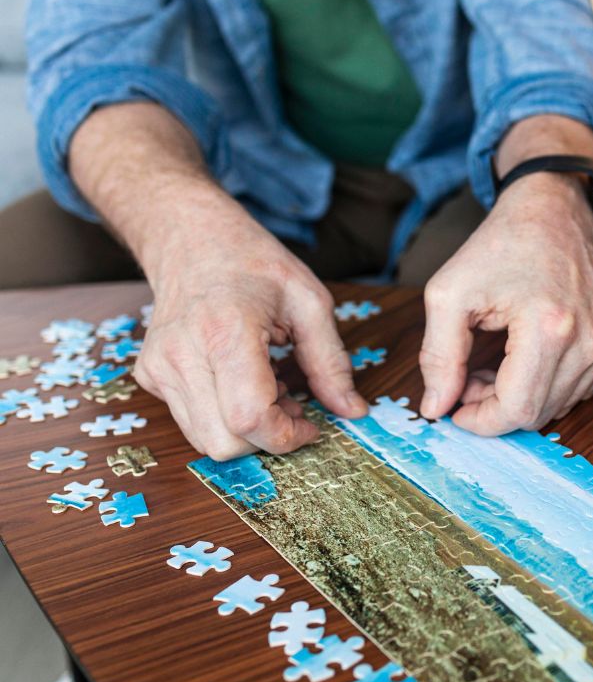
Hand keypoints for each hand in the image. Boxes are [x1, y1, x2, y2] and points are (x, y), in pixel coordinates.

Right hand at [134, 179, 367, 459]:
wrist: (191, 238)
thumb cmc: (253, 262)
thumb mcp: (309, 302)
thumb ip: (331, 362)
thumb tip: (353, 411)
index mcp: (225, 332)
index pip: (250, 419)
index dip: (287, 436)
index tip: (313, 425)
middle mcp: (181, 355)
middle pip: (224, 443)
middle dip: (268, 439)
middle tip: (294, 404)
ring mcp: (159, 368)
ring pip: (206, 440)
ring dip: (247, 431)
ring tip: (271, 389)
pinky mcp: (150, 376)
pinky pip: (192, 422)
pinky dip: (224, 417)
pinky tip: (244, 382)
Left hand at [418, 175, 592, 434]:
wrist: (551, 215)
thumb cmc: (499, 248)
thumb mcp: (448, 294)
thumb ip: (438, 356)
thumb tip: (437, 408)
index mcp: (550, 326)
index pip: (518, 409)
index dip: (482, 420)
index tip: (457, 405)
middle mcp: (591, 339)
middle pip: (539, 412)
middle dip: (497, 405)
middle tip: (472, 374)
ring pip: (560, 405)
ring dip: (523, 394)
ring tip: (501, 359)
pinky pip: (580, 388)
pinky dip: (550, 382)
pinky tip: (531, 353)